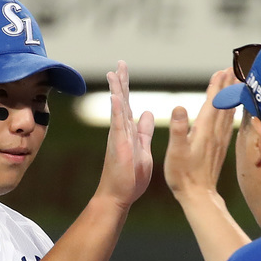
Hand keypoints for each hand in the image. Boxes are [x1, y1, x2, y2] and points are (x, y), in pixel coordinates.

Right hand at [95, 61, 155, 210]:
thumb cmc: (130, 177)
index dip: (126, 87)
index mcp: (129, 132)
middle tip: (120, 63)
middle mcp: (122, 131)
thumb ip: (143, 132)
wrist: (119, 196)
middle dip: (121, 82)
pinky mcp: (120, 145)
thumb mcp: (142, 149)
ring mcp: (119, 137)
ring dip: (117, 90)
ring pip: (118, 109)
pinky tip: (115, 96)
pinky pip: (118, 124)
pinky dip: (117, 109)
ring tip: (114, 73)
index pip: (128, 105)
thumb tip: (146, 113)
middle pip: (121, 101)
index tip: (123, 70)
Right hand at [165, 69, 238, 203]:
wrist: (198, 195)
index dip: (217, 86)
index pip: (212, 102)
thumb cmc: (183, 175)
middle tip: (234, 68)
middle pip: (224, 104)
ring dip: (232, 96)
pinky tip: (234, 110)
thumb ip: (178, 129)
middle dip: (228, 86)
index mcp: (204, 131)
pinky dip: (232, 112)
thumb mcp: (175, 151)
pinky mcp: (220, 148)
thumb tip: (179, 107)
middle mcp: (215, 133)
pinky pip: (229, 125)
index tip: (222, 70)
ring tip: (236, 82)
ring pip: (229, 113)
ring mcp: (220, 141)